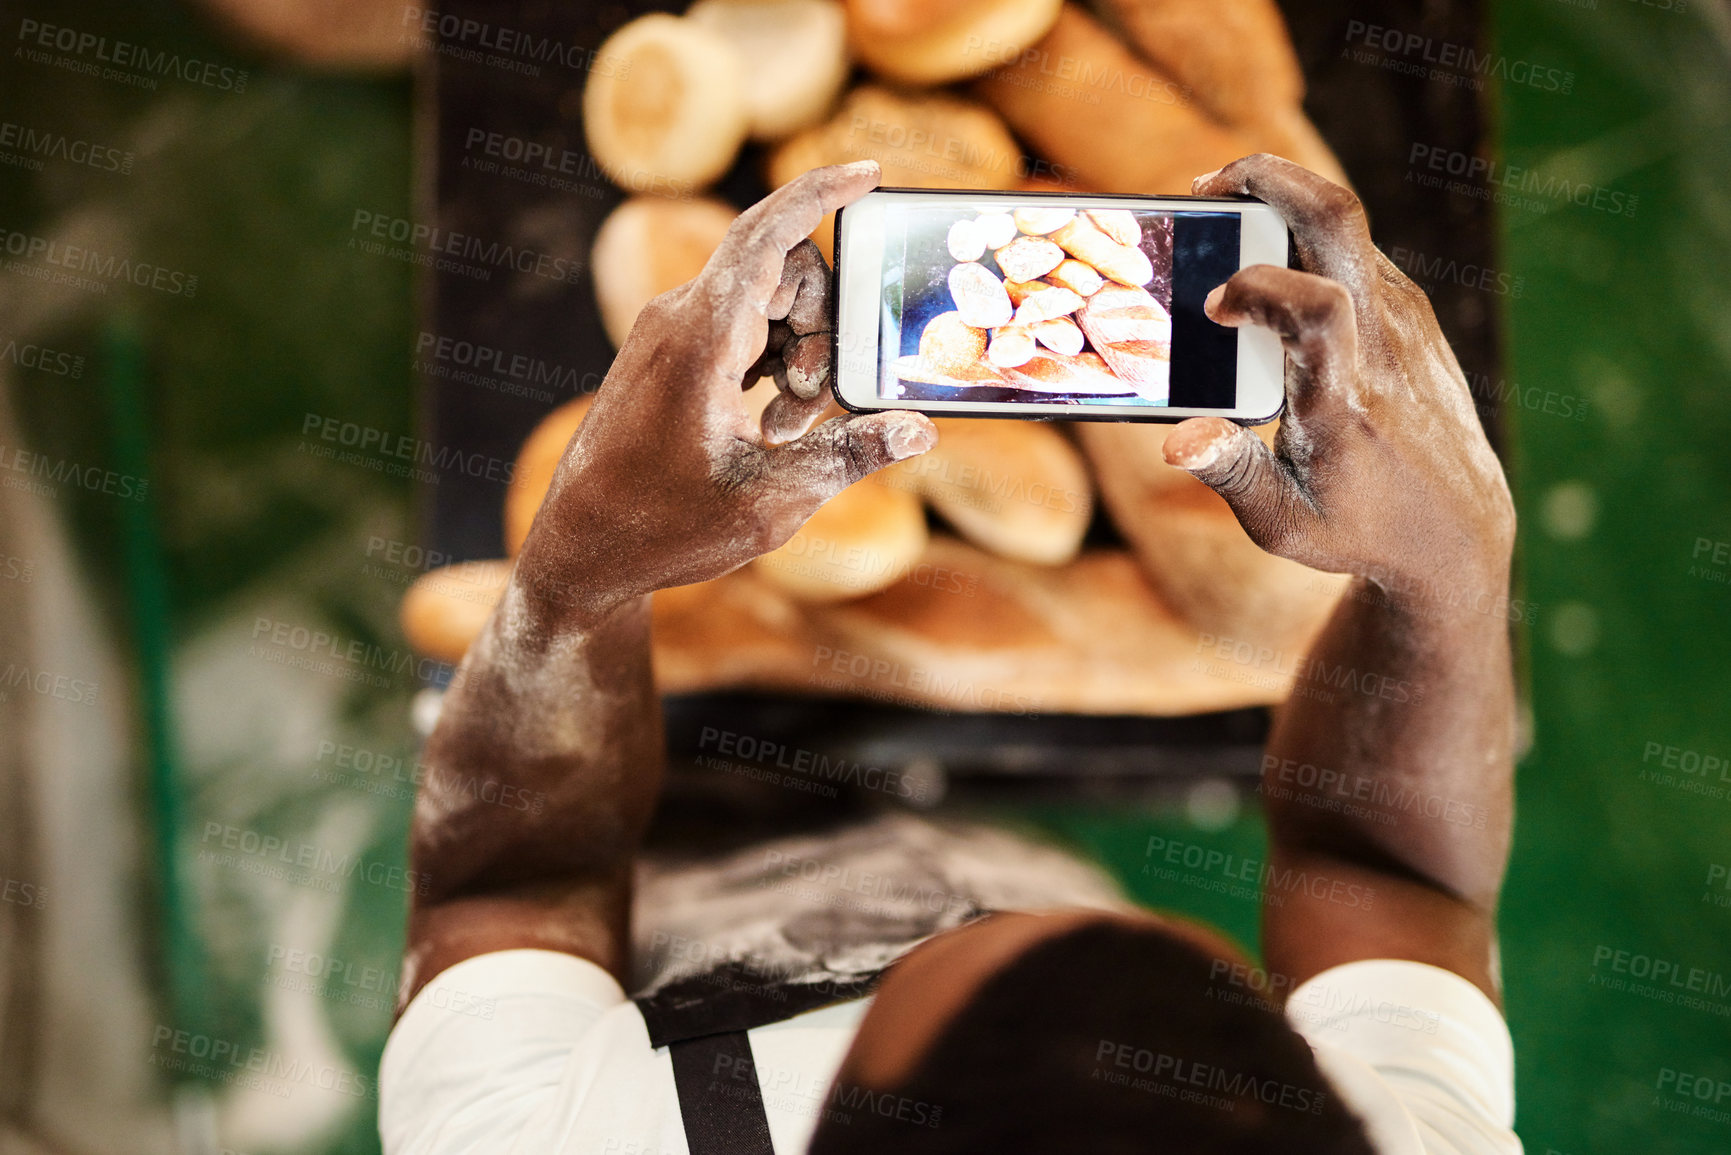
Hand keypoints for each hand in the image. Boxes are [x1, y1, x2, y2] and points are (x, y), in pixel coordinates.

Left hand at [521, 161, 936, 625]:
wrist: (579, 550)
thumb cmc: (663, 527)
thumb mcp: (770, 502)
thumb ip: (848, 456)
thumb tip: (917, 430)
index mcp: (700, 337)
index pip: (766, 231)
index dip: (820, 193)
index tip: (870, 173)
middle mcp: (680, 319)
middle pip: (781, 272)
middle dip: (819, 330)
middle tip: (810, 411)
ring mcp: (668, 334)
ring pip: (762, 303)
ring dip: (794, 355)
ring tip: (782, 431)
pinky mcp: (667, 355)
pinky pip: (736, 327)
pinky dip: (766, 362)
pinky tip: (767, 425)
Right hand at [1164, 154, 1514, 601]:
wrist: (1459, 526)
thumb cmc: (1358, 527)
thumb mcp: (1285, 525)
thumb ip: (1231, 475)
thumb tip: (1179, 438)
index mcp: (1343, 402)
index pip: (1315, 306)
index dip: (1256, 286)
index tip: (1212, 309)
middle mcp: (1382, 346)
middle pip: (1337, 221)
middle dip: (1268, 180)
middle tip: (1207, 186)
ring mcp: (1403, 320)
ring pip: (1345, 227)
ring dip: (1280, 202)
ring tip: (1221, 217)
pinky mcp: (1410, 311)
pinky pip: (1354, 253)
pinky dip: (1303, 237)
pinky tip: (1263, 262)